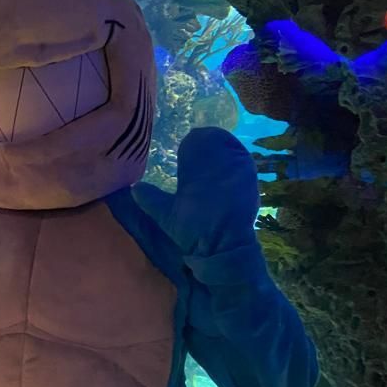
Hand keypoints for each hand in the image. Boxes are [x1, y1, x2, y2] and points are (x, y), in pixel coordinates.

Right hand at [132, 127, 259, 257]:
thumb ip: (150, 198)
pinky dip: (234, 159)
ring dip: (221, 149)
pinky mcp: (252, 181)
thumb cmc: (195, 230)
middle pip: (215, 139)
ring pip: (230, 147)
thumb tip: (134, 187)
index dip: (190, 142)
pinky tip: (227, 170)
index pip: (196, 141)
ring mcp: (240, 171)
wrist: (227, 246)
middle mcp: (221, 164)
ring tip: (212, 158)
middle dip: (206, 143)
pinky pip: (242, 160)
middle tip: (198, 150)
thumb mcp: (166, 216)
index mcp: (199, 169)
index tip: (185, 147)